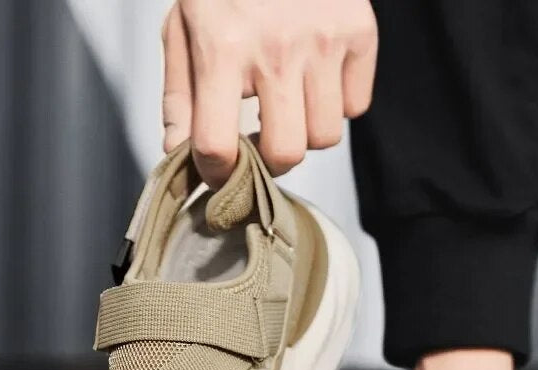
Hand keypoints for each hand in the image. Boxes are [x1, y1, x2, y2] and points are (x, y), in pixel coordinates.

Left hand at [162, 0, 377, 186]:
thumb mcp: (184, 29)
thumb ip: (180, 97)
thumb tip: (178, 155)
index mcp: (221, 45)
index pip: (217, 145)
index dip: (217, 173)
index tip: (220, 172)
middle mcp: (276, 47)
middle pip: (286, 154)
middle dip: (271, 158)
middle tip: (261, 139)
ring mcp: (323, 41)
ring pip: (325, 137)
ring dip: (306, 130)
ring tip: (289, 101)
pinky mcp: (359, 33)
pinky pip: (355, 107)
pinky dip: (337, 102)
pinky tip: (316, 76)